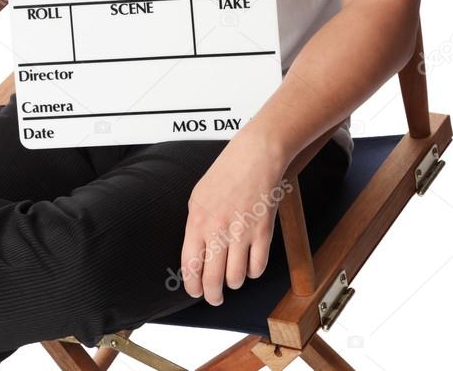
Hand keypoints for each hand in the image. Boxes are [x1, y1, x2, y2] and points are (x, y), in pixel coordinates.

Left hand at [179, 126, 289, 305]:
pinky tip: (249, 264)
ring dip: (233, 283)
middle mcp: (217, 229)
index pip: (190, 266)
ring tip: (233, 276)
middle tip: (215, 297)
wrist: (255, 155)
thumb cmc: (227, 171)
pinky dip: (252, 272)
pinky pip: (257, 268)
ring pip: (235, 279)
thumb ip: (196, 225)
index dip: (192, 285)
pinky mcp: (263, 232)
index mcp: (197, 220)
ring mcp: (241, 232)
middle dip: (212, 295)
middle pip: (212, 280)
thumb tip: (196, 255)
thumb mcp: (199, 196)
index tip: (195, 290)